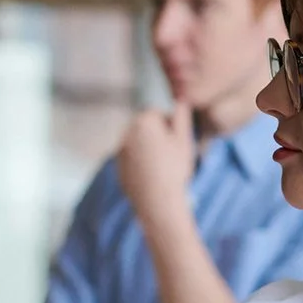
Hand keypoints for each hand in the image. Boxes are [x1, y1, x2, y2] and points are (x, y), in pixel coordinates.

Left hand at [116, 104, 195, 237]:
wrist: (157, 202)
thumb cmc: (174, 170)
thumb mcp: (184, 140)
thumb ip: (181, 116)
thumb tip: (180, 99)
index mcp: (143, 122)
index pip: (159, 113)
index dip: (171, 127)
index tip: (177, 143)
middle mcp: (127, 132)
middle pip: (146, 127)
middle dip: (158, 136)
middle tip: (170, 156)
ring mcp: (120, 150)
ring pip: (139, 143)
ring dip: (149, 149)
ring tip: (162, 167)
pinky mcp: (118, 166)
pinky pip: (132, 158)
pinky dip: (141, 163)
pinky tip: (152, 176)